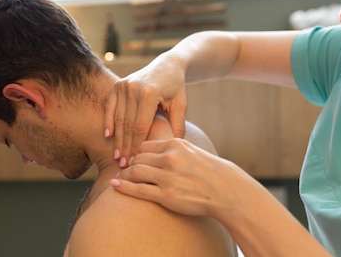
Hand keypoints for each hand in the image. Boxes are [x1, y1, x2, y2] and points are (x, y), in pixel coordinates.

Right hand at [103, 56, 187, 165]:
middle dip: (125, 147)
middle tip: (124, 165)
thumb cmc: (176, 88)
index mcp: (149, 94)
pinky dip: (108, 121)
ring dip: (117, 139)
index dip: (137, 146)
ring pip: (118, 118)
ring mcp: (124, 86)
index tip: (135, 162)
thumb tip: (172, 148)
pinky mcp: (117, 85)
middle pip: (127, 125)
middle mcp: (134, 88)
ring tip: (118, 156)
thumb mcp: (181, 105)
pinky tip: (108, 136)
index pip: (140, 127)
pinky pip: (110, 107)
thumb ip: (177, 126)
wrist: (167, 65)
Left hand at [110, 138, 242, 217]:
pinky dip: (124, 187)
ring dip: (123, 175)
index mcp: (175, 145)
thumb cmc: (208, 170)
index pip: (145, 145)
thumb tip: (151, 147)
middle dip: (128, 164)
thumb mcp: (191, 150)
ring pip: (135, 171)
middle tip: (121, 168)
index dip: (136, 152)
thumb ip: (172, 148)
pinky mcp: (166, 195)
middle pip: (138, 157)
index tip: (131, 158)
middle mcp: (170, 159)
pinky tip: (115, 185)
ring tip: (118, 177)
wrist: (225, 190)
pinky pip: (138, 190)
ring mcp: (167, 177)